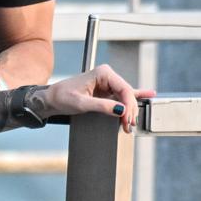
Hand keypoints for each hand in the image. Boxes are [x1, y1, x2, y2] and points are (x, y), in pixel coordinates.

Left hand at [40, 64, 155, 132]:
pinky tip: (149, 94)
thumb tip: (121, 110)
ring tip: (128, 125)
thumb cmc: (63, 97)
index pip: (124, 89)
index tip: (127, 120)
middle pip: (128, 94)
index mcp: (102, 73)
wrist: (52, 99)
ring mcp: (108, 83)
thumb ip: (102, 106)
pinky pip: (124, 94)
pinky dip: (135, 96)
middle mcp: (107, 75)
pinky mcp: (107, 90)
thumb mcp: (81, 103)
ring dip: (129, 111)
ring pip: (127, 98)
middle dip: (129, 111)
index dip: (129, 106)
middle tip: (127, 127)